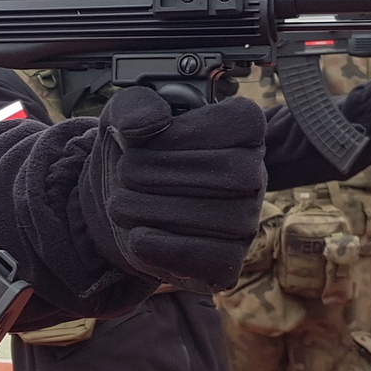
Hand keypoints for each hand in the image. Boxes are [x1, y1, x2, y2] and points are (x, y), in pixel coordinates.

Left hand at [84, 89, 267, 292]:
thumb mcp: (123, 116)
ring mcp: (245, 222)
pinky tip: (138, 237)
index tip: (147, 138)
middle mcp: (253, 176)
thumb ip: (133, 106)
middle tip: (124, 174)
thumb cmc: (133, 154)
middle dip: (167, 173)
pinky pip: (216, 259)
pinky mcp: (228, 263)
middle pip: (235, 172)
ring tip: (120, 205)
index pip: (244, 123)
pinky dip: (169, 249)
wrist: (116, 204)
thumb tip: (147, 124)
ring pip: (225, 217)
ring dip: (158, 211)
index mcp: (241, 132)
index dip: (191, 130)